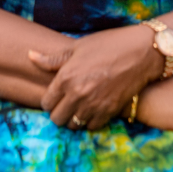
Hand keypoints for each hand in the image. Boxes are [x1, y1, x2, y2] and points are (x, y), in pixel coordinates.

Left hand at [29, 25, 160, 129]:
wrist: (141, 52)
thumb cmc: (108, 44)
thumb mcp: (78, 47)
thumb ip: (53, 59)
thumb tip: (30, 56)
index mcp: (66, 78)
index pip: (46, 103)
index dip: (49, 100)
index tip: (56, 96)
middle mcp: (77, 94)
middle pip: (57, 119)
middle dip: (59, 112)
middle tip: (66, 103)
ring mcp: (94, 105)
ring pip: (73, 125)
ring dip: (74, 118)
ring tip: (80, 107)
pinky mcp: (109, 111)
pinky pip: (92, 127)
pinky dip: (91, 121)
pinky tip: (94, 109)